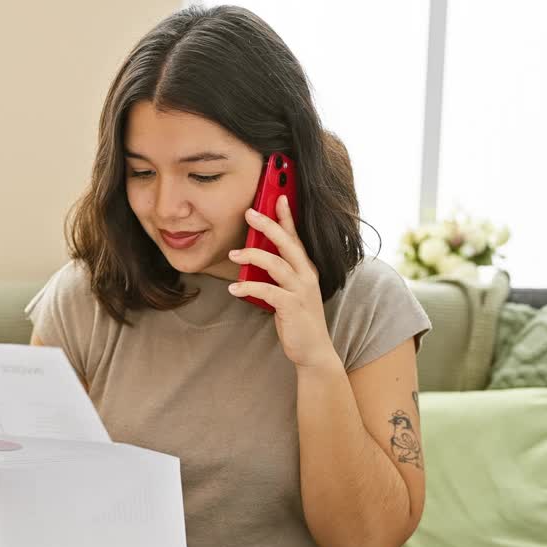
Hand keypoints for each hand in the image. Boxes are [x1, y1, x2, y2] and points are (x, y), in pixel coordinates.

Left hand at [227, 195, 337, 370]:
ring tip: (233, 253)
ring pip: (276, 264)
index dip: (287, 216)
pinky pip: (268, 291)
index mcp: (305, 268)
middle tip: (249, 213)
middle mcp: (306, 275)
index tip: (278, 197)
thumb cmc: (297, 318)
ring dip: (252, 255)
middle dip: (268, 225)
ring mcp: (301, 290)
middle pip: (287, 243)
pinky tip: (234, 289)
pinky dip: (249, 287)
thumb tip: (252, 256)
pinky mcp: (292, 306)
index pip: (295, 237)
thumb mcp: (288, 291)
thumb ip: (276, 273)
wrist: (312, 349)